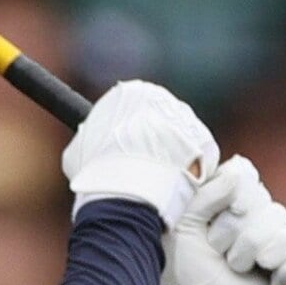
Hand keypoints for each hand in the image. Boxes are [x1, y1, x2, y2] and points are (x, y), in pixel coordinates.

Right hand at [62, 80, 219, 228]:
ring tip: (155, 182)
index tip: (126, 154)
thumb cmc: (96, 172)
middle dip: (157, 145)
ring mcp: (187, 119)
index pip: (135, 110)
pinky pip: (198, 159)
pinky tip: (171, 185)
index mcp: (132, 92)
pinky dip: (188, 174)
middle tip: (143, 171)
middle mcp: (164, 98)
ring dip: (173, 160)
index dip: (130, 136)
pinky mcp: (205, 142)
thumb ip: (90, 137)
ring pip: (182, 141)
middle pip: (163, 122)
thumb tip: (87, 140)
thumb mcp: (80, 149)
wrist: (125, 192)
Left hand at [157, 155, 285, 284]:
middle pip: (262, 199)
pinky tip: (268, 278)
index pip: (243, 177)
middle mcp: (253, 213)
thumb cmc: (177, 265)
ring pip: (280, 221)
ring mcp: (273, 239)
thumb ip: (206, 190)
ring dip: (250, 249)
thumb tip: (239, 169)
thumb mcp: (181, 221)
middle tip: (214, 250)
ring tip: (233, 267)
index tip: (206, 225)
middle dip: (232, 230)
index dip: (226, 201)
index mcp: (227, 198)